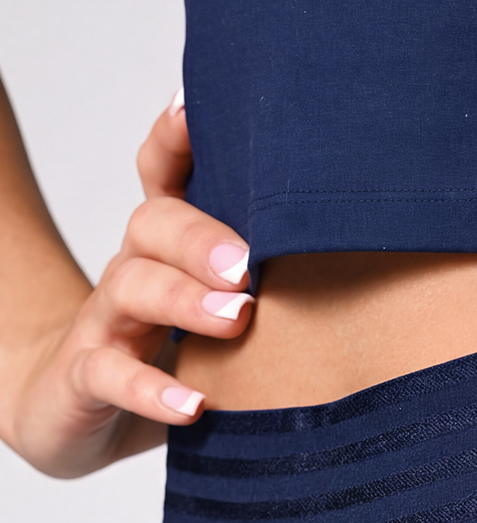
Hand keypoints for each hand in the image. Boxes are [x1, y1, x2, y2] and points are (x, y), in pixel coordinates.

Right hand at [3, 90, 253, 478]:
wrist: (75, 411)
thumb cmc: (167, 354)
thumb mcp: (215, 310)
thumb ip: (267, 280)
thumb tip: (354, 248)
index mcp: (168, 247)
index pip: (163, 176)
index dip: (175, 141)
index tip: (196, 111)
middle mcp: (134, 270)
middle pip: (154, 225)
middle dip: (202, 237)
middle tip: (249, 264)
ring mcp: (105, 322)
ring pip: (132, 287)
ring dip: (184, 299)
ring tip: (236, 318)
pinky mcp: (86, 378)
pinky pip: (110, 375)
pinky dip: (151, 391)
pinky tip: (193, 404)